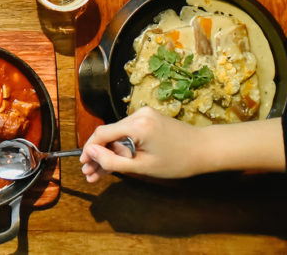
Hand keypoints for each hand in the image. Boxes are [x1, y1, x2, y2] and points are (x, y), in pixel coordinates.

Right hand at [79, 107, 202, 181]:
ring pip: (117, 134)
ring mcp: (143, 114)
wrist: (205, 150)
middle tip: (89, 173)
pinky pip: (127, 132)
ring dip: (108, 152)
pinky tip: (114, 161)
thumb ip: (113, 160)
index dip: (90, 150)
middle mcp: (137, 114)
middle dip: (98, 155)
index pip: (102, 134)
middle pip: (108, 134)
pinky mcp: (147, 118)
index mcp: (137, 125)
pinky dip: (120, 146)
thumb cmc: (178, 161)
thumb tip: (89, 152)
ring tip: (99, 173)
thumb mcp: (143, 166)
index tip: (83, 164)